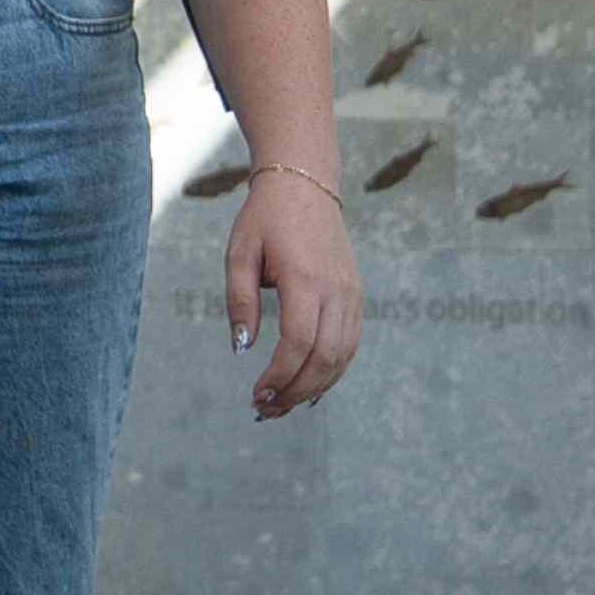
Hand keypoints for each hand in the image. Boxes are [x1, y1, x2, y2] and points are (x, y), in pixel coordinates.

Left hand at [228, 173, 361, 418]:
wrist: (305, 185)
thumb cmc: (265, 219)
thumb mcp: (239, 253)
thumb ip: (240, 302)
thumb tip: (242, 348)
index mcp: (305, 279)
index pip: (298, 343)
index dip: (280, 376)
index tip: (257, 394)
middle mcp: (336, 290)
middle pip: (325, 358)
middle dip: (296, 391)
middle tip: (265, 409)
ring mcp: (351, 294)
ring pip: (343, 356)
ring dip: (314, 387)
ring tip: (282, 404)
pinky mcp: (355, 296)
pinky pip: (350, 344)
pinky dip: (332, 370)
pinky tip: (309, 386)